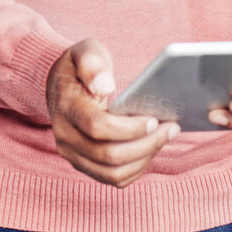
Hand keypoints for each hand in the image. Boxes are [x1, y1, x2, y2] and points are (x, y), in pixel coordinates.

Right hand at [46, 38, 177, 186]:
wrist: (61, 84)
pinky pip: (113, 178)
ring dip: (144, 159)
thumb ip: (92, 64)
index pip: (98, 127)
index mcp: (66, 109)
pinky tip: (152, 148)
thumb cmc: (80, 67)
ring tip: (165, 138)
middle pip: (108, 156)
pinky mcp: (85, 165)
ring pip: (112, 173)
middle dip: (145, 144)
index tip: (154, 119)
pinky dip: (137, 168)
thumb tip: (104, 86)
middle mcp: (65, 137)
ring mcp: (73, 155)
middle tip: (171, 128)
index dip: (129, 128)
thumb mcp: (85, 52)